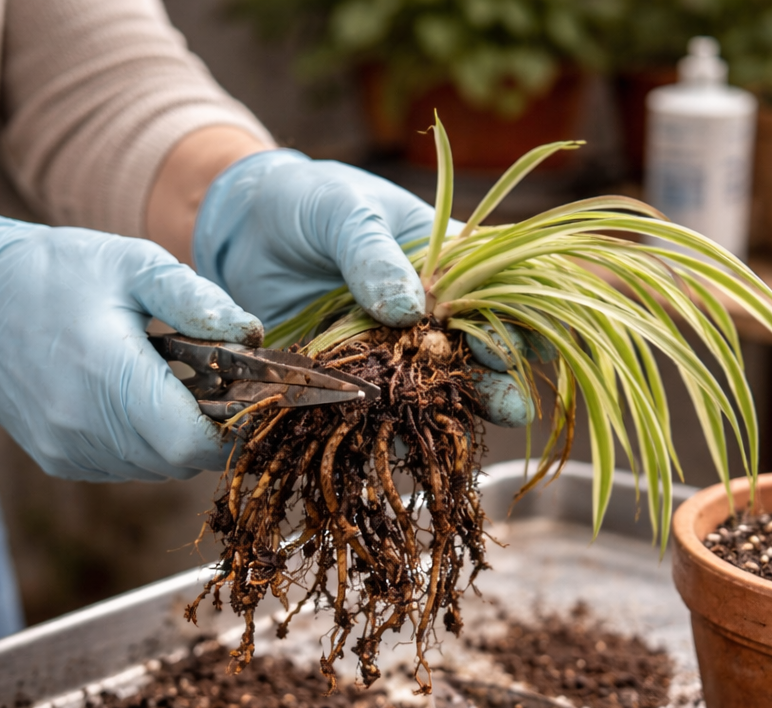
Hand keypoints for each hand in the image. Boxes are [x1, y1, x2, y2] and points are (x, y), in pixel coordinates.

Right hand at [0, 215, 259, 481]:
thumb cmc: (58, 273)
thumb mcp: (132, 263)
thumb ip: (195, 299)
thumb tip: (252, 333)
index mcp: (109, 375)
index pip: (193, 441)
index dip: (233, 428)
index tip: (247, 398)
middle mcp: (86, 427)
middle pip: (183, 460)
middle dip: (211, 427)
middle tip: (213, 383)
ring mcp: (70, 450)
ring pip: (159, 468)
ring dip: (179, 435)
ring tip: (167, 383)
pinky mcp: (62, 461)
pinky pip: (129, 466)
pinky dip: (147, 441)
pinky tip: (133, 398)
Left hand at [192, 150, 534, 425]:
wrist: (243, 229)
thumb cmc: (307, 201)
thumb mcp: (343, 211)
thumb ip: (373, 254)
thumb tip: (409, 310)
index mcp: (444, 262)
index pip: (496, 295)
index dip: (519, 322)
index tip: (528, 349)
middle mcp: (427, 312)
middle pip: (474, 353)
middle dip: (497, 382)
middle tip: (513, 408)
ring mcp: (392, 349)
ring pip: (430, 388)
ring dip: (449, 413)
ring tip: (462, 434)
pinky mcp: (354, 376)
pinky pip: (377, 406)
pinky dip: (387, 425)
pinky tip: (400, 441)